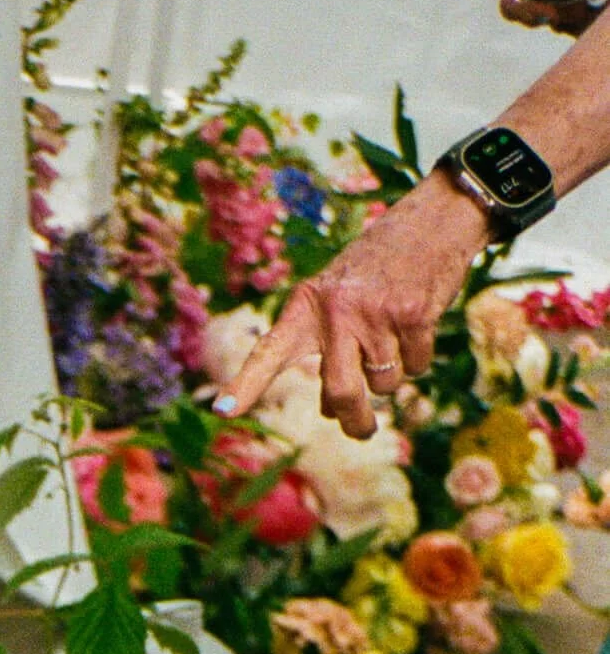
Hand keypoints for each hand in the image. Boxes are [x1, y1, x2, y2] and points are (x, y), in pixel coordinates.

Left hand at [221, 175, 487, 438]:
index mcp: (305, 307)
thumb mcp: (336, 298)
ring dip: (391, 375)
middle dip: (354, 421)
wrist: (431, 223)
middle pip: (339, 392)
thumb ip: (326, 347)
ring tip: (393, 335)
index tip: (222, 411)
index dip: (245, 385)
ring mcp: (375, 313)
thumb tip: (333, 411)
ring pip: (384, 383)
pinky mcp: (414, 315)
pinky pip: (416, 366)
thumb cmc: (375, 272)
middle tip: (362, 430)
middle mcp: (335, 311)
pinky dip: (418, 357)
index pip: (270, 351)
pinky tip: (416, 324)